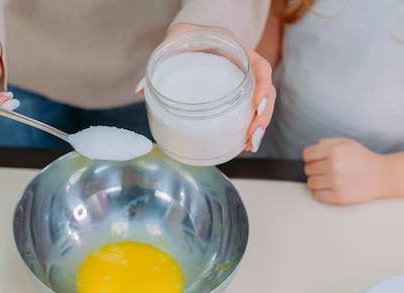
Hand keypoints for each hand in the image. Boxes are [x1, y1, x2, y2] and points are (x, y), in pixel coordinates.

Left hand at [164, 24, 274, 152]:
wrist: (192, 34)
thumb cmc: (186, 35)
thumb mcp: (176, 39)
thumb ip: (161, 58)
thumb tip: (140, 89)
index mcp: (236, 48)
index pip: (260, 67)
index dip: (262, 87)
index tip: (257, 105)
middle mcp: (244, 65)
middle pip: (265, 91)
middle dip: (262, 116)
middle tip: (251, 136)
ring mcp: (242, 81)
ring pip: (261, 104)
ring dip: (258, 126)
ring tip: (249, 145)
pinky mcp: (236, 94)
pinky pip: (249, 110)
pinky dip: (249, 126)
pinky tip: (244, 143)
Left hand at [303, 137, 387, 203]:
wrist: (382, 176)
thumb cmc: (363, 159)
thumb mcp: (347, 143)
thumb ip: (327, 142)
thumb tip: (314, 146)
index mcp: (334, 151)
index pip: (306, 154)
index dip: (311, 157)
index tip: (316, 160)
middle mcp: (333, 166)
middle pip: (307, 169)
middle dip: (315, 169)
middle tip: (327, 170)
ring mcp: (335, 182)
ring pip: (310, 183)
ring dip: (317, 182)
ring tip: (329, 179)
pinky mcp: (338, 196)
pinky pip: (317, 195)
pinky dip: (322, 192)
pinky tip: (332, 187)